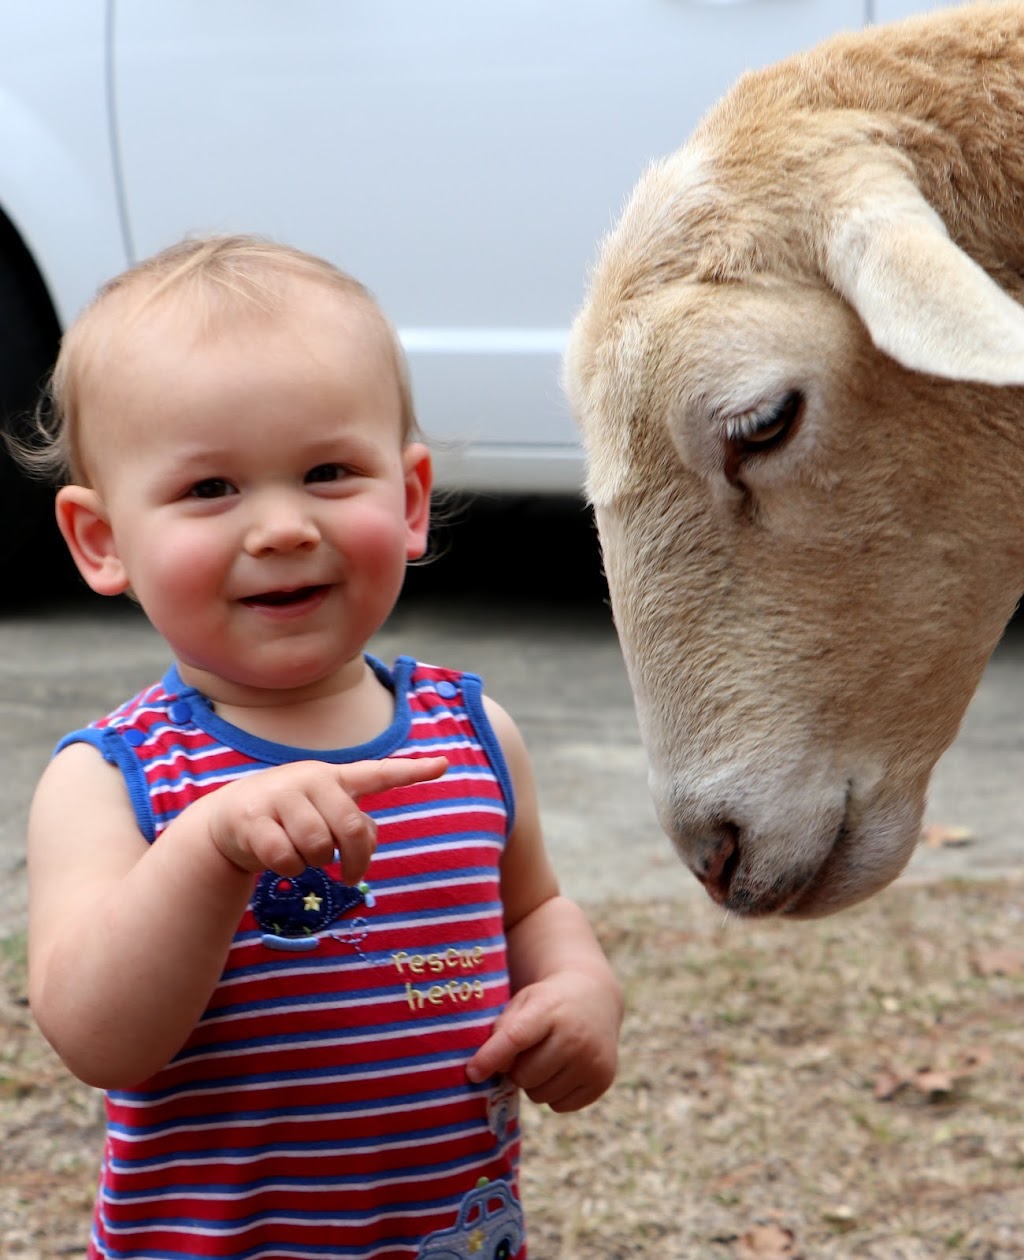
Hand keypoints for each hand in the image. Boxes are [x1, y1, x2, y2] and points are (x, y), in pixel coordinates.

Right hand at [202, 756, 446, 881]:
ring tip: (303, 855)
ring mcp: (280, 795)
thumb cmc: (292, 816)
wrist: (231, 818)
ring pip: (316, 846)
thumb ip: (356, 826)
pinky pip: (285, 858)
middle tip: (351, 876)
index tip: (443, 766)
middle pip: (349, 828)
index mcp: (335, 777)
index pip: (378, 773)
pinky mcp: (253, 817)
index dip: (412, 771)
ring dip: (314, 863)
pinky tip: (280, 860)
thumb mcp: (326, 814)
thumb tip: (366, 844)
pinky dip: (290, 869)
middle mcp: (310, 779)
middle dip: (354, 860)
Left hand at [466, 970, 619, 1111]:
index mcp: (549, 1008)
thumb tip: (484, 1072)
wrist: (595, 997)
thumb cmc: (547, 1003)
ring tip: (547, 1058)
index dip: (491, 1057)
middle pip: (524, 1075)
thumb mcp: (523, 1002)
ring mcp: (592, 1059)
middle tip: (527, 1053)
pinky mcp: (603, 1080)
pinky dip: (554, 1093)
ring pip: (540, 1095)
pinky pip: (559, 1106)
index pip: (515, 1038)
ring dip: (535, 1083)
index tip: (472, 1073)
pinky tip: (563, 1069)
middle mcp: (575, 1035)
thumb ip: (501, 1031)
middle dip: (517, 1070)